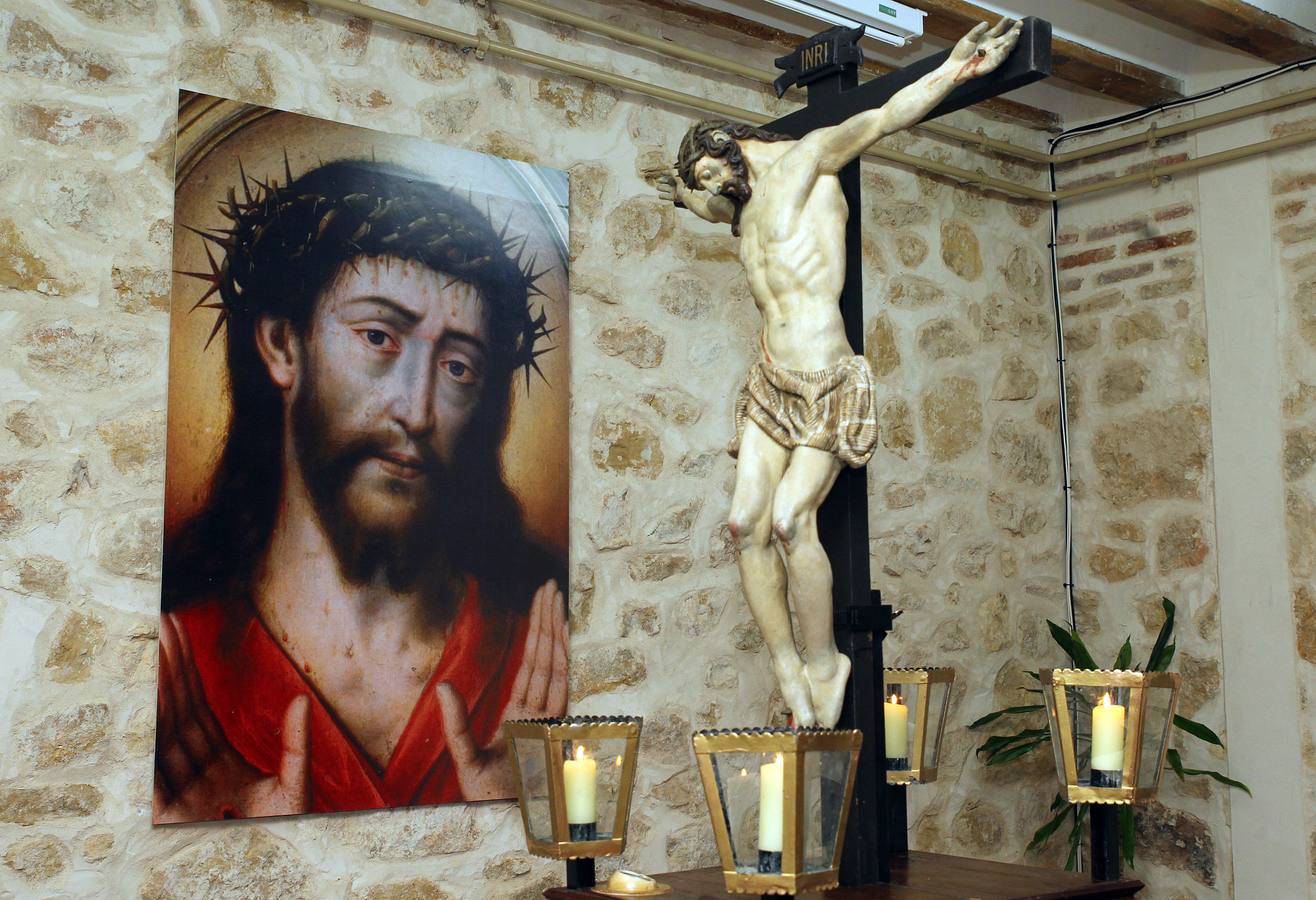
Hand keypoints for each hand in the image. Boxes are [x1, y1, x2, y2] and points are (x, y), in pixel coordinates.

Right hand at [153, 613, 309, 822]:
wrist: (278, 875)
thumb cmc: (286, 842)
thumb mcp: (295, 790)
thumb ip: (296, 745)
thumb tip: (300, 700)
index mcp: (222, 772)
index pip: (200, 715)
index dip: (189, 676)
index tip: (179, 636)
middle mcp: (195, 781)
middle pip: (177, 716)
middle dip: (168, 671)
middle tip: (159, 624)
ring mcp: (178, 798)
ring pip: (163, 734)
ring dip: (156, 691)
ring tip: (150, 648)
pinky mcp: (165, 818)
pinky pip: (151, 770)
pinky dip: (145, 736)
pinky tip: (141, 701)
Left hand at [436, 579, 567, 799]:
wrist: (503, 824)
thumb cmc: (487, 798)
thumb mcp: (464, 760)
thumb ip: (456, 724)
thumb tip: (442, 687)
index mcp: (520, 714)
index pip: (530, 663)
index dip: (536, 631)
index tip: (541, 600)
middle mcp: (539, 712)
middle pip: (545, 656)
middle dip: (548, 621)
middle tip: (550, 586)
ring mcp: (551, 720)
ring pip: (555, 666)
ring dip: (556, 633)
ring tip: (557, 600)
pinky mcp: (557, 731)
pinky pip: (563, 692)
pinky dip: (566, 664)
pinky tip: (567, 640)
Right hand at [656, 167, 687, 207]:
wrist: (688, 197)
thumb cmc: (685, 186)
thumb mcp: (678, 178)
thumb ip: (672, 172)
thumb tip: (668, 165)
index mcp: (679, 178)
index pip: (672, 174)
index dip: (666, 173)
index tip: (661, 172)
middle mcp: (678, 184)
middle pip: (669, 182)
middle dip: (663, 181)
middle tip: (658, 180)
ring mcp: (676, 191)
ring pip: (668, 189)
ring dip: (662, 188)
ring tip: (657, 187)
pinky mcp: (675, 197)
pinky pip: (668, 196)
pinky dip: (664, 196)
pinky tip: (659, 196)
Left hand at [947, 18, 1020, 83]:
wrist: (955, 68)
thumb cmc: (960, 54)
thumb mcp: (968, 38)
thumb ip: (977, 31)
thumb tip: (986, 23)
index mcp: (987, 39)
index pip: (998, 30)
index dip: (1004, 23)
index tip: (1008, 17)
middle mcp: (992, 46)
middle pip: (1006, 37)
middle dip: (1013, 30)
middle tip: (1020, 23)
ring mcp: (993, 55)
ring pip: (1006, 47)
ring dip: (1012, 40)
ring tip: (1016, 32)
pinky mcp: (992, 64)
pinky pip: (1000, 57)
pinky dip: (1005, 51)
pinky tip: (1008, 44)